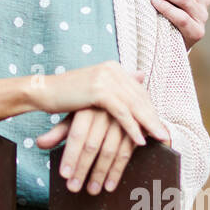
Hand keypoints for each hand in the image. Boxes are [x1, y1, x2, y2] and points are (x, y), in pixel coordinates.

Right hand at [29, 62, 169, 147]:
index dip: (150, 110)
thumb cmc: (66, 94)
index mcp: (113, 68)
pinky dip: (132, 127)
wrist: (43, 91)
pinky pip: (121, 112)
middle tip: (166, 136)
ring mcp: (107, 78)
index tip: (160, 126)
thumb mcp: (96, 87)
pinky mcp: (99, 90)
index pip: (138, 91)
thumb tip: (141, 74)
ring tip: (159, 139)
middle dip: (154, 118)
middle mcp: (113, 70)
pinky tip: (140, 141)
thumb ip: (119, 84)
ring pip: (134, 105)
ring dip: (148, 124)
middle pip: (139, 97)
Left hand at [36, 107, 136, 194]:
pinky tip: (109, 185)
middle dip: (82, 169)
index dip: (70, 156)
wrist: (126, 92)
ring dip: (100, 173)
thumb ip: (59, 131)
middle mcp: (104, 114)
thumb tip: (39, 143)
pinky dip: (117, 171)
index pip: (76, 135)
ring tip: (92, 190)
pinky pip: (126, 153)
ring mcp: (122, 121)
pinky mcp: (136, 130)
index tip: (64, 175)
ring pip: (109, 151)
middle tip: (74, 188)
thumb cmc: (94, 109)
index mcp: (87, 109)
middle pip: (91, 146)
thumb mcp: (76, 116)